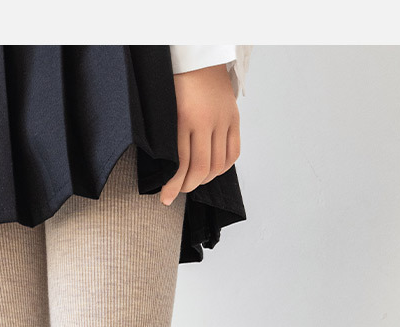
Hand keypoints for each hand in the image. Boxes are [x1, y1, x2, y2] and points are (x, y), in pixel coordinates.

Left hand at [160, 64, 239, 205]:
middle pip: (201, 168)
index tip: (166, 197)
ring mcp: (223, 120)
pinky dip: (223, 167)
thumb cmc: (175, 82)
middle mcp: (206, 121)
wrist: (198, 56)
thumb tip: (166, 170)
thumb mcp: (165, 109)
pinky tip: (212, 171)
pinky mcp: (234, 118)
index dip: (173, 185)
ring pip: (218, 164)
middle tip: (179, 191)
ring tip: (194, 181)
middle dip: (188, 186)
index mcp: (184, 118)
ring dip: (205, 179)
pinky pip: (233, 153)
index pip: (181, 163)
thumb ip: (167, 137)